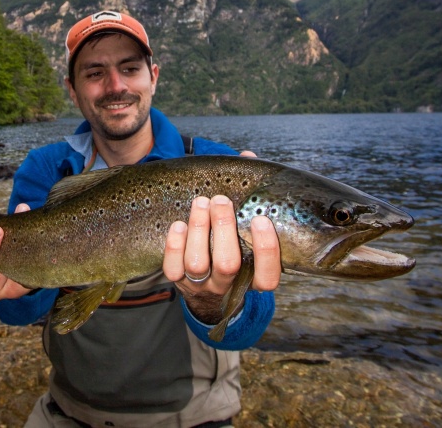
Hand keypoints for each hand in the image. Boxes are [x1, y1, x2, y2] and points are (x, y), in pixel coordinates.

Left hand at [162, 151, 280, 322]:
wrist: (205, 285)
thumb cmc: (232, 244)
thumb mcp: (246, 228)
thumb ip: (249, 195)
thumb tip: (248, 157)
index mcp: (253, 277)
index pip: (267, 277)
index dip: (266, 250)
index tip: (260, 219)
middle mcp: (228, 285)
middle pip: (228, 265)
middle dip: (223, 228)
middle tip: (220, 200)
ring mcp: (202, 285)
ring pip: (198, 264)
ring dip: (198, 230)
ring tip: (200, 202)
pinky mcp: (179, 281)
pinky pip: (173, 269)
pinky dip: (175, 245)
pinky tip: (178, 224)